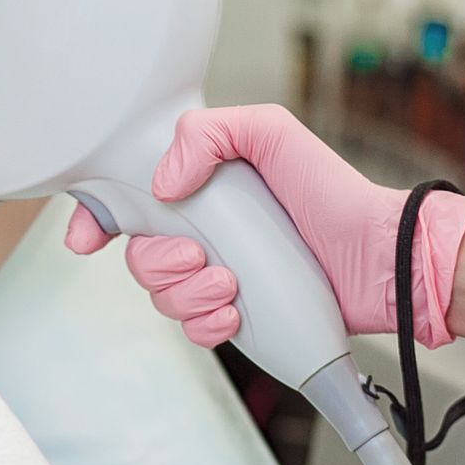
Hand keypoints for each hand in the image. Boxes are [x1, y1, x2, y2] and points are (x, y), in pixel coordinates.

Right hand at [62, 103, 464, 349]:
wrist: (378, 260)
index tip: (87, 239)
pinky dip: (207, 324)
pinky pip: (192, 331)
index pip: (124, 201)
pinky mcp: (235, 317)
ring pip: (161, 296)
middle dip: (159, 261)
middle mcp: (201, 231)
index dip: (93, 220)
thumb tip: (162, 184)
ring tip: (233, 284)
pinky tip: (237, 313)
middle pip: (136, 256)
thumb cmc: (334, 193)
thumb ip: (207, 133)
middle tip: (200, 255)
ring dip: (189, 294)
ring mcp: (216, 276)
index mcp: (197, 188)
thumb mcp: (271, 132)